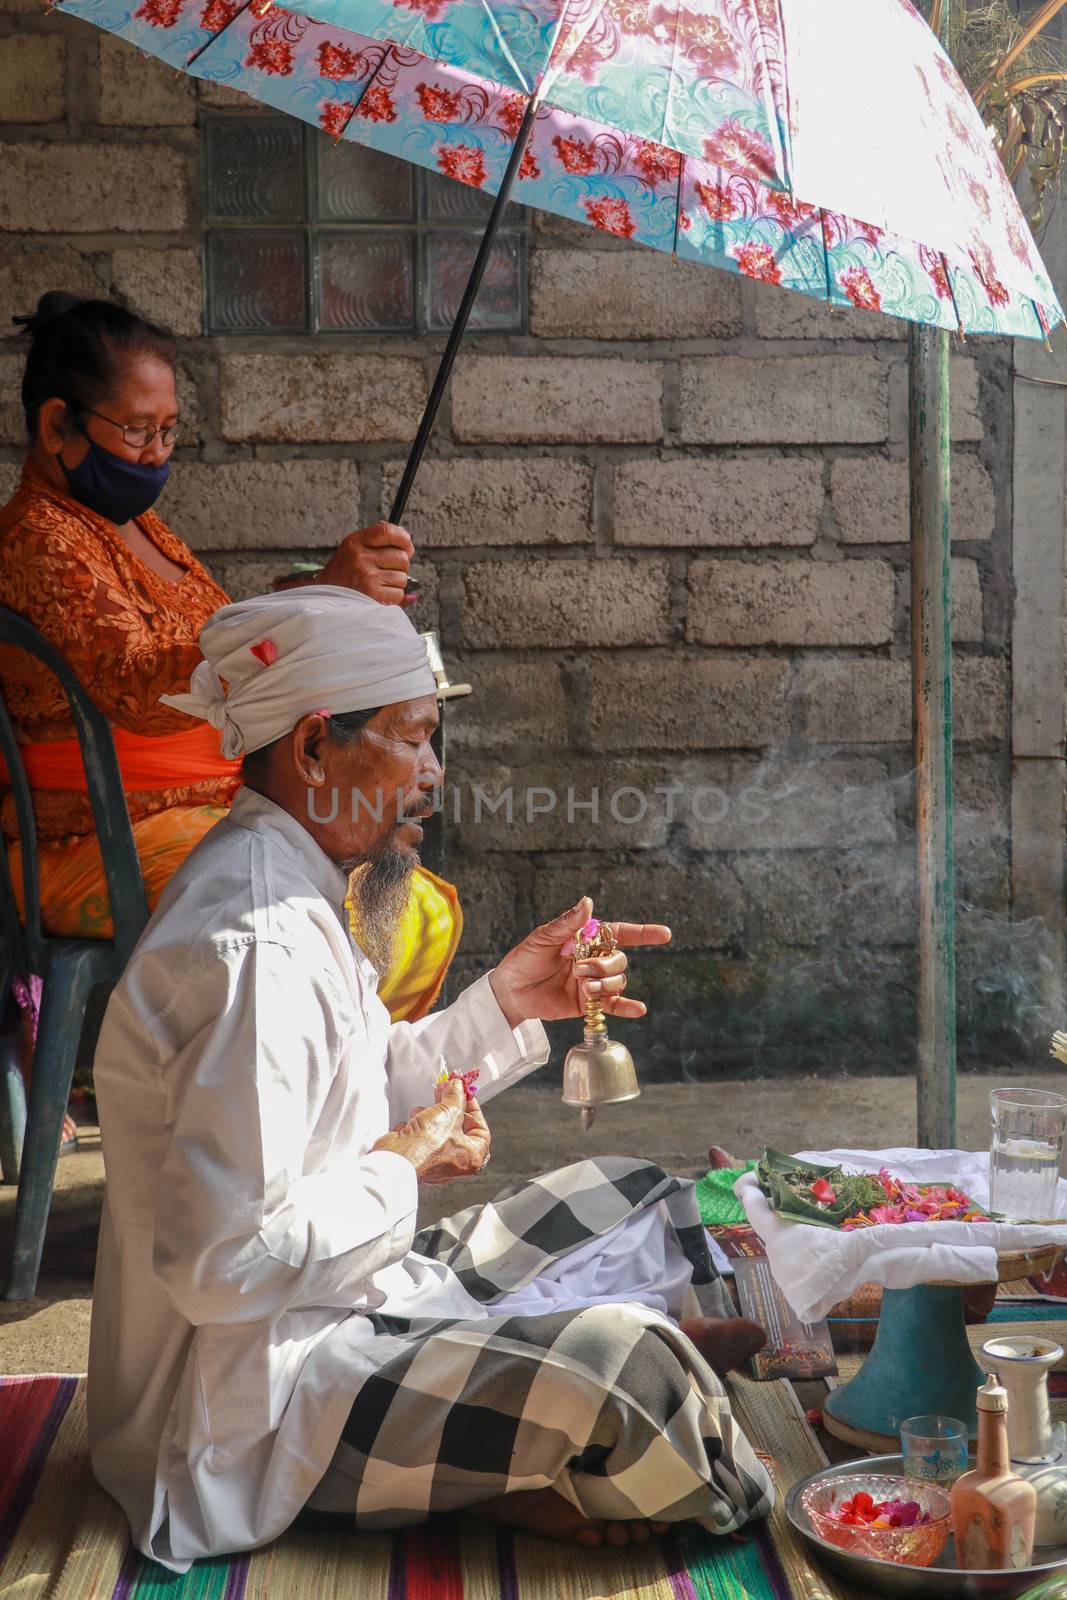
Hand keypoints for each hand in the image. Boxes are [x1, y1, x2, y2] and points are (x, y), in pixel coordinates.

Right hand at [315, 522, 414, 605]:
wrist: (325, 597)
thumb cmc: (344, 573)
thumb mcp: (353, 550)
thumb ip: (378, 543)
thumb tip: (410, 548)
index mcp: (355, 542)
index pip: (387, 531)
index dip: (403, 538)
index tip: (406, 546)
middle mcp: (360, 557)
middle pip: (401, 557)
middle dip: (400, 566)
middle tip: (387, 570)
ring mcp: (366, 576)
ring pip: (402, 577)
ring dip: (396, 583)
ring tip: (379, 584)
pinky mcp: (372, 595)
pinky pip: (398, 593)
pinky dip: (393, 596)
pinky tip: (379, 594)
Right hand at [372, 1078, 490, 1184]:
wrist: (399, 1159)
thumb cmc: (428, 1146)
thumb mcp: (450, 1111)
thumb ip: (456, 1096)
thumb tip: (457, 1088)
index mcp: (472, 1157)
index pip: (480, 1130)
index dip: (473, 1108)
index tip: (464, 1095)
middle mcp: (456, 1163)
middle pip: (458, 1128)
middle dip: (449, 1107)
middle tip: (445, 1092)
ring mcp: (436, 1161)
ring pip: (438, 1132)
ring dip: (430, 1116)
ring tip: (424, 1110)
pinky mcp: (418, 1157)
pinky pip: (421, 1138)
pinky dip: (416, 1127)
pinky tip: (412, 1121)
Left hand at [488, 897, 670, 1029]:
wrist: (509, 991)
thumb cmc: (524, 959)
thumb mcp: (542, 938)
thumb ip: (568, 924)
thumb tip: (588, 902)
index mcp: (586, 940)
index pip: (620, 933)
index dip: (643, 933)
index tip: (664, 934)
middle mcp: (593, 960)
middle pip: (618, 960)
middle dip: (605, 965)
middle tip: (579, 970)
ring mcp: (592, 982)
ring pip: (617, 981)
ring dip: (606, 984)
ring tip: (585, 988)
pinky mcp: (588, 1004)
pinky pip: (613, 1005)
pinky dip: (626, 1007)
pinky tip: (638, 1009)